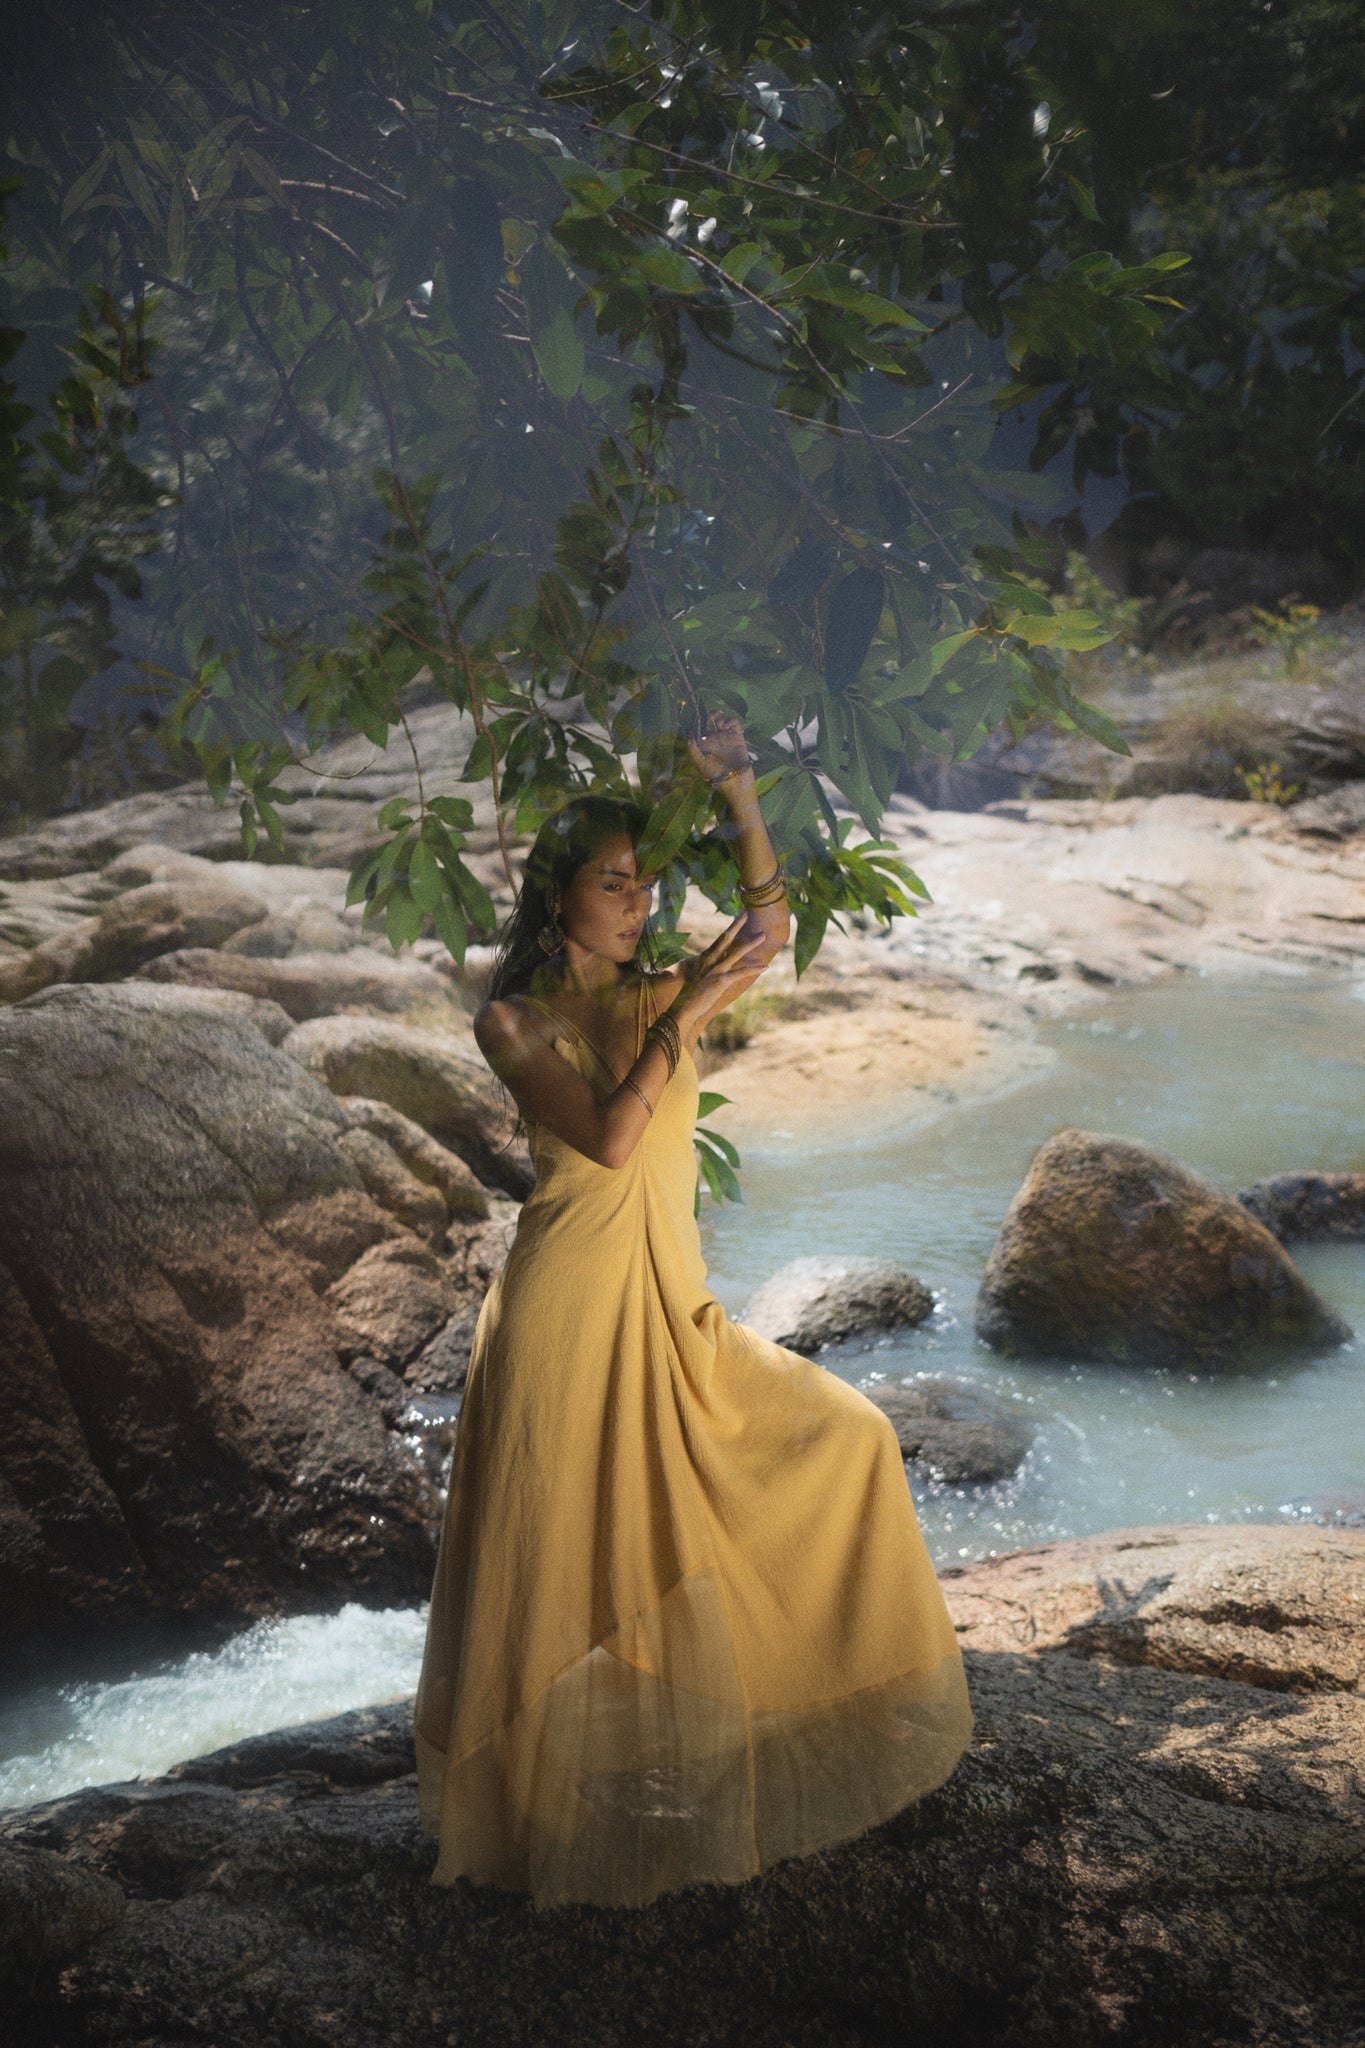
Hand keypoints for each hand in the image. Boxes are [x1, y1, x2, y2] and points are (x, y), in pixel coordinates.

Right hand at [673, 916, 767, 1033]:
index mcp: (704, 958)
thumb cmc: (686, 995)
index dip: (730, 928)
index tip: (739, 918)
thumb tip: (705, 965)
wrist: (682, 1008)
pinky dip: (754, 969)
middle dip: (737, 924)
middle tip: (746, 912)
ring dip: (751, 943)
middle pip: (725, 938)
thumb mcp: (693, 977)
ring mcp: (716, 970)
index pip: (720, 939)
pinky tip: (766, 966)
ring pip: (736, 953)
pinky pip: (741, 973)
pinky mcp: (721, 981)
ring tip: (763, 935)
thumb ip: (701, 968)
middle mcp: (710, 960)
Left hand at [686, 710, 751, 788]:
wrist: (735, 783)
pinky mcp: (738, 737)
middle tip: (709, 715)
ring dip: (719, 716)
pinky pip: (734, 724)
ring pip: (722, 719)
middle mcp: (715, 739)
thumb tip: (689, 734)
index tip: (694, 716)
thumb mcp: (700, 764)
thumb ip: (693, 749)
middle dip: (708, 714)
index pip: (699, 728)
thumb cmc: (716, 776)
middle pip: (710, 720)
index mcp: (704, 745)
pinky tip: (725, 725)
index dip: (696, 721)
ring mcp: (726, 737)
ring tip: (719, 723)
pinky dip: (730, 720)